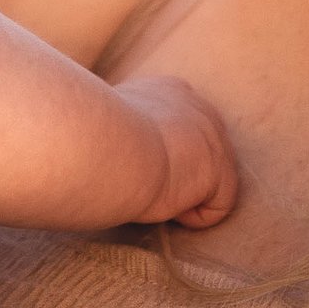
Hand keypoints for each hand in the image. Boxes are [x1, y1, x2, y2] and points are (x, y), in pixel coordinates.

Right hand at [112, 69, 240, 229]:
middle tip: (140, 183)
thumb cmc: (89, 137)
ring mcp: (214, 137)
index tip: (134, 168)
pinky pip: (217, 207)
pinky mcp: (219, 169)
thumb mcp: (107, 119)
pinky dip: (190, 216)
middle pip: (201, 156)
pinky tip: (162, 202)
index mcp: (169, 91)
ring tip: (147, 189)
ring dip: (179, 195)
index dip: (161, 157)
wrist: (103, 145)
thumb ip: (124, 126)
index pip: (180, 131)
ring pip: (208, 183)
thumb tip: (109, 145)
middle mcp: (198, 107)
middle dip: (178, 176)